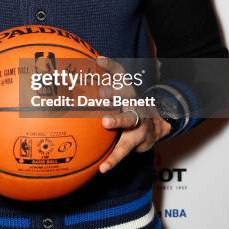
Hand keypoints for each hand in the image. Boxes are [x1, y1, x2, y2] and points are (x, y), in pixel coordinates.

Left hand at [96, 56, 171, 172]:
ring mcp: (139, 121)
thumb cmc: (127, 107)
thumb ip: (100, 86)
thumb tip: (71, 78)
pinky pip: (124, 150)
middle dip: (114, 92)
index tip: (98, 60)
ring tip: (105, 122)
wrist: (157, 126)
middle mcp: (134, 103)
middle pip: (126, 94)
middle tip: (101, 91)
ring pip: (129, 119)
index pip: (120, 74)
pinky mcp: (139, 140)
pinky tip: (102, 168)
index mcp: (126, 90)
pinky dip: (113, 159)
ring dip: (118, 120)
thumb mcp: (118, 95)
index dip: (110, 66)